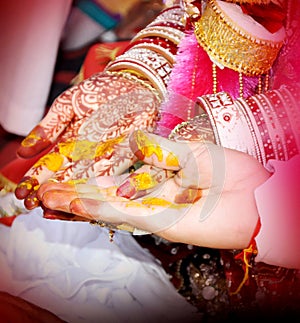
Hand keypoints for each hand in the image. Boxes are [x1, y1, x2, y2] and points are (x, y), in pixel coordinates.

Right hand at [14, 73, 159, 209]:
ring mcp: (106, 158)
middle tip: (36, 206)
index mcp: (70, 144)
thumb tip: (23, 151)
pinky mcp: (127, 156)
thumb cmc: (99, 92)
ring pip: (87, 183)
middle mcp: (86, 156)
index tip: (22, 192)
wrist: (132, 83)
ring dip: (73, 196)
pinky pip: (116, 174)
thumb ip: (49, 127)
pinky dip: (105, 188)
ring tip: (59, 207)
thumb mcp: (68, 105)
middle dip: (51, 193)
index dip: (34, 180)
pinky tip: (94, 199)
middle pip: (66, 180)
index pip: (49, 166)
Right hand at [39, 130, 269, 249]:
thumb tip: (130, 142)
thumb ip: (155, 150)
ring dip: (76, 203)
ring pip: (107, 208)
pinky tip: (73, 203)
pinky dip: (97, 210)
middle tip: (46, 188)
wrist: (254, 195)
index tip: (68, 169)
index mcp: (157, 179)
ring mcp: (152, 210)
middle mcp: (150, 197)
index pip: (116, 177)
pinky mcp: (159, 222)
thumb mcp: (186, 152)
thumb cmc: (227, 171)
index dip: (91, 174)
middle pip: (105, 195)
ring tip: (47, 197)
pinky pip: (123, 215)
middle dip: (75, 191)